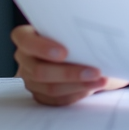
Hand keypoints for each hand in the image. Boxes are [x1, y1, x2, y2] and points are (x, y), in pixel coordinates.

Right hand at [11, 25, 128, 105]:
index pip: (25, 40)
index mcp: (25, 37)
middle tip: (94, 71)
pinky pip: (57, 99)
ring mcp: (30, 79)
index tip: (64, 52)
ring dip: (78, 85)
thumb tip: (103, 42)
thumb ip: (79, 34)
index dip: (41, 47)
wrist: (73, 51)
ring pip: (50, 88)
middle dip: (69, 73)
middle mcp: (24, 58)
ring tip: (101, 80)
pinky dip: (77, 94)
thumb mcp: (71, 30)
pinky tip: (93, 86)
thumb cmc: (70, 35)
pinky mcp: (40, 95)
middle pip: (39, 70)